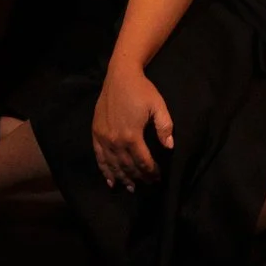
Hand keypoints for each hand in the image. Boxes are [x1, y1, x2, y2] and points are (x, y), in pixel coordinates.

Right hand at [92, 64, 173, 191]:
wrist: (120, 77)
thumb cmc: (142, 90)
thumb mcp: (158, 106)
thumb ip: (164, 127)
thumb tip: (169, 147)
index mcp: (132, 135)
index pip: (143, 161)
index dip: (151, 172)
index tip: (158, 178)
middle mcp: (115, 140)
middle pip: (128, 166)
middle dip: (139, 177)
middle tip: (148, 184)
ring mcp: (103, 138)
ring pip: (113, 165)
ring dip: (123, 178)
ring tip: (131, 188)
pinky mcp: (96, 134)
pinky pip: (99, 158)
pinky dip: (105, 171)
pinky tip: (111, 181)